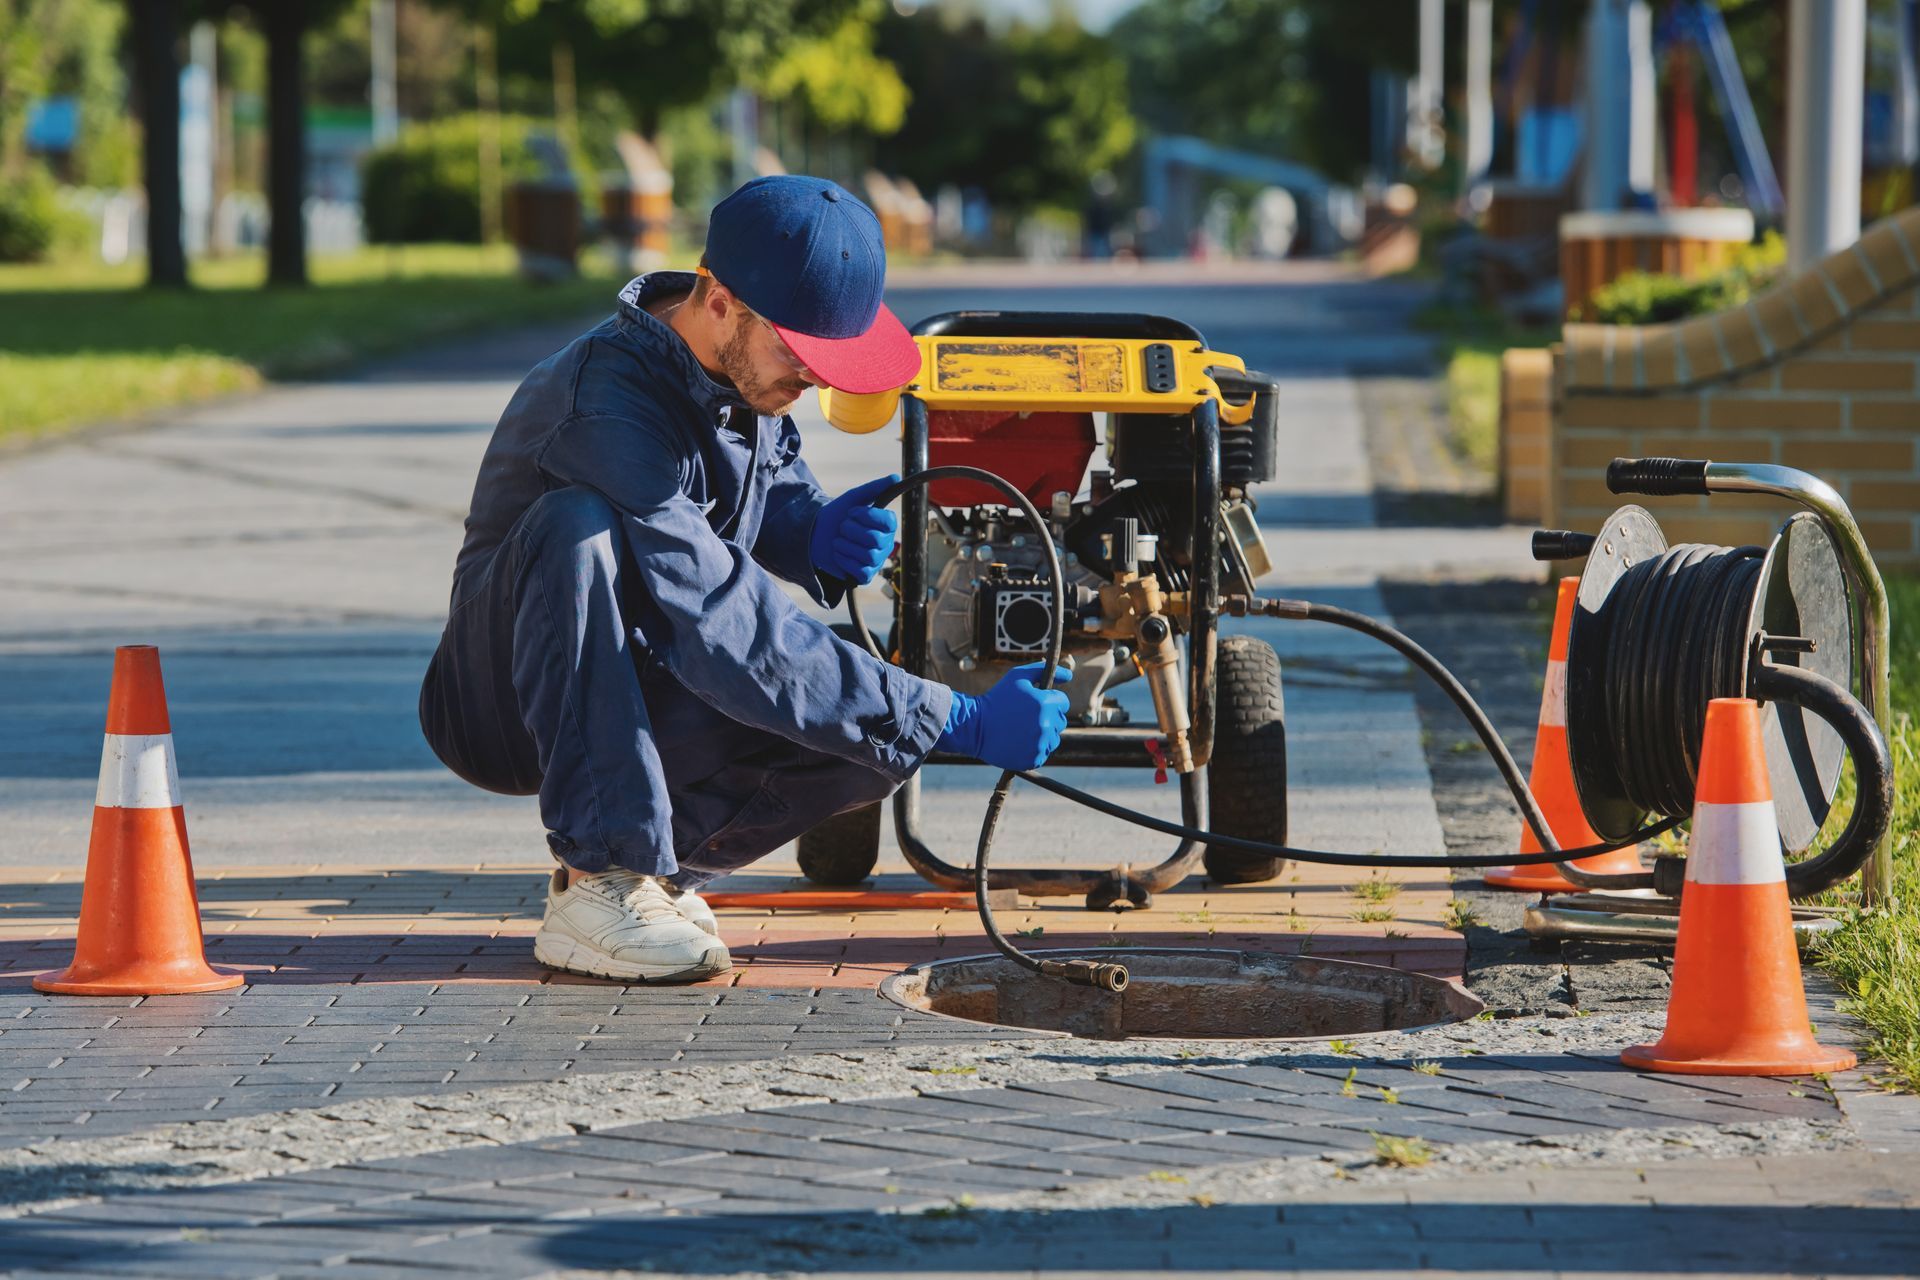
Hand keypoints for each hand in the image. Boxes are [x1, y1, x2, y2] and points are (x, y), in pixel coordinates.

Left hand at [810, 474, 898, 584]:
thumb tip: (895, 477)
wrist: (815, 533)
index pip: (887, 522)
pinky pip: (860, 571)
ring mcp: (876, 561)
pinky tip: (838, 553)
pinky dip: (844, 560)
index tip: (851, 512)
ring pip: (867, 555)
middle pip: (875, 539)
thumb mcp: (854, 498)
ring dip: (845, 545)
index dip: (866, 516)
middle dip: (852, 531)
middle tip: (842, 527)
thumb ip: (875, 488)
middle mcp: (886, 544)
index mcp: (887, 526)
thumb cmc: (838, 515)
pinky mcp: (864, 576)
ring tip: (838, 541)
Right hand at [937, 663, 1071, 771]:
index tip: (1034, 703)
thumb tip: (1069, 674)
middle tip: (1026, 717)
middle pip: (1060, 721)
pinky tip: (1019, 742)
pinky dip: (1034, 749)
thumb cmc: (996, 698)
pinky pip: (1043, 753)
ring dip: (1043, 734)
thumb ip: (1042, 670)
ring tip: (1022, 730)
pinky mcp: (1033, 759)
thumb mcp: (1017, 676)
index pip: (1063, 702)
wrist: (974, 726)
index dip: (1049, 700)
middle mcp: (1046, 724)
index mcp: (1045, 703)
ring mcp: (1040, 744)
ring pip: (1053, 739)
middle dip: (1048, 717)